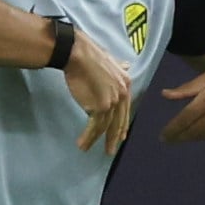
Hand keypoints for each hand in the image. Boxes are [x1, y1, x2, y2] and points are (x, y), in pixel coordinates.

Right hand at [64, 32, 132, 154]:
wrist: (78, 54)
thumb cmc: (89, 56)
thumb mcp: (110, 60)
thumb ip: (118, 67)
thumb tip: (126, 66)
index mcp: (126, 84)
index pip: (125, 110)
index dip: (122, 124)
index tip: (121, 136)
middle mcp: (123, 94)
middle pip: (118, 121)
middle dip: (114, 137)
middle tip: (110, 150)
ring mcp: (112, 102)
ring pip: (105, 127)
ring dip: (96, 140)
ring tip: (87, 148)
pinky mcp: (100, 107)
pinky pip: (95, 127)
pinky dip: (88, 137)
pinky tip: (83, 144)